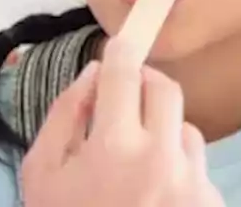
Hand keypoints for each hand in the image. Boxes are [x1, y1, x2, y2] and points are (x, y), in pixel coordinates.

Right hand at [20, 39, 224, 206]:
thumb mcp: (42, 173)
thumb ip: (66, 115)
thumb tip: (95, 74)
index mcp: (114, 148)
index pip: (125, 71)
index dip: (120, 53)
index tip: (118, 49)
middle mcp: (162, 161)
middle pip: (165, 89)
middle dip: (143, 86)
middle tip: (124, 98)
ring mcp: (192, 187)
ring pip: (185, 130)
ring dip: (161, 133)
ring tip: (134, 167)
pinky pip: (198, 170)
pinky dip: (177, 172)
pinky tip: (152, 199)